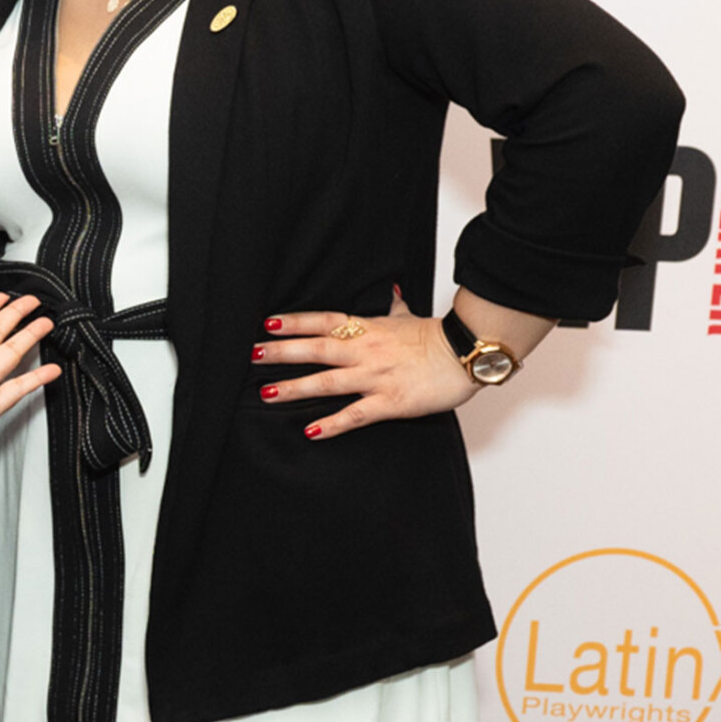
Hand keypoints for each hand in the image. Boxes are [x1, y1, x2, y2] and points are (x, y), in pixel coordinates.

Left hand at [255, 289, 476, 438]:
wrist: (466, 354)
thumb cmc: (437, 337)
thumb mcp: (408, 317)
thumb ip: (393, 307)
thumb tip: (391, 291)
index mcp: (367, 329)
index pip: (323, 322)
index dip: (295, 323)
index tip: (268, 324)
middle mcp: (365, 351)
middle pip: (315, 349)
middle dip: (282, 352)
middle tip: (253, 355)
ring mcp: (376, 377)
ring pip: (328, 382)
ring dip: (295, 388)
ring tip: (267, 393)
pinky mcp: (390, 402)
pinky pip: (355, 414)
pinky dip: (332, 424)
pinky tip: (310, 430)